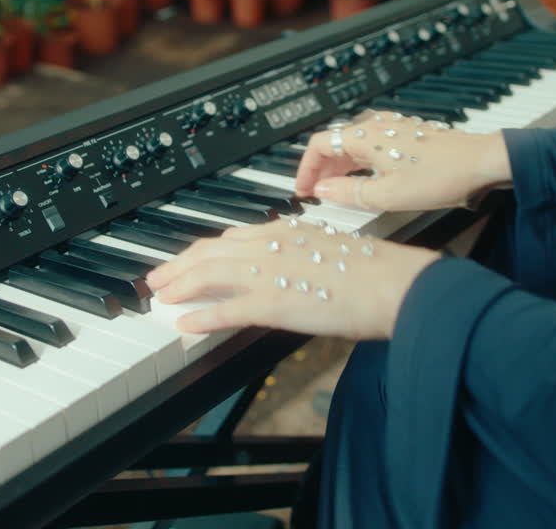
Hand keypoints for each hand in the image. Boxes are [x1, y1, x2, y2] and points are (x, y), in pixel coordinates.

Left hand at [146, 218, 440, 339]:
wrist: (397, 285)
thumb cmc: (378, 273)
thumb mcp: (331, 253)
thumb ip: (303, 258)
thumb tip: (288, 274)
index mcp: (288, 230)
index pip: (232, 238)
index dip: (202, 250)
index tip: (186, 260)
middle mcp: (273, 244)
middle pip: (211, 252)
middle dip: (179, 265)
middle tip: (158, 279)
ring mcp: (271, 272)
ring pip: (210, 276)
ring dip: (181, 287)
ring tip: (161, 298)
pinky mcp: (275, 302)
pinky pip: (227, 310)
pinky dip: (202, 317)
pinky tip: (185, 324)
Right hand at [294, 111, 512, 211]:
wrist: (482, 162)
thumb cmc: (441, 176)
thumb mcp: (388, 195)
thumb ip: (349, 193)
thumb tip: (323, 191)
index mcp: (365, 137)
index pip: (319, 145)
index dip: (306, 169)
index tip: (304, 190)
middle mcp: (377, 127)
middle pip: (335, 143)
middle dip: (322, 169)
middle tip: (318, 193)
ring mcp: (394, 128)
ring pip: (354, 144)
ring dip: (341, 166)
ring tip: (339, 189)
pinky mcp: (408, 135)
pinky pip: (373, 145)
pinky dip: (361, 162)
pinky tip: (369, 179)